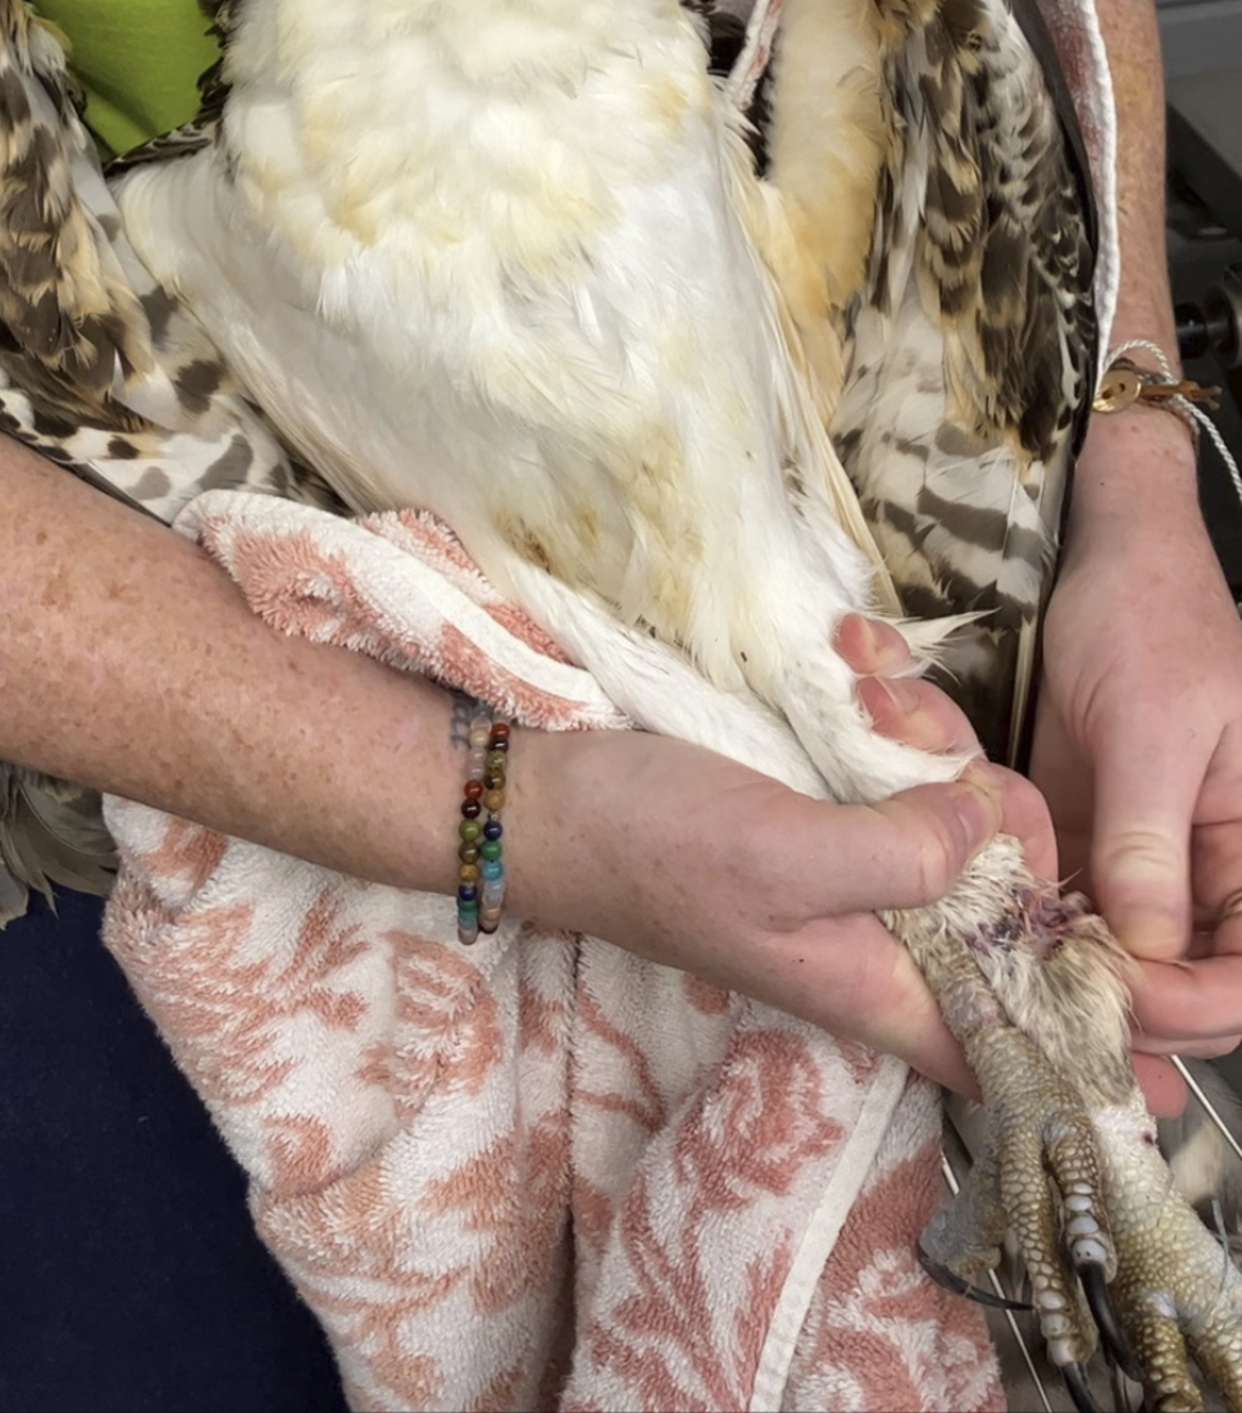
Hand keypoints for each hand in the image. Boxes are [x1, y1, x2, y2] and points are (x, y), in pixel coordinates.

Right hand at [516, 616, 1054, 1098]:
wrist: (546, 792)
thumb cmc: (653, 845)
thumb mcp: (781, 858)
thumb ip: (900, 857)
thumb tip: (990, 834)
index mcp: (880, 986)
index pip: (1015, 1041)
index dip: (1094, 1033)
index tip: (1156, 986)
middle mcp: (882, 936)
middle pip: (1006, 896)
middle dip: (997, 810)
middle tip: (926, 737)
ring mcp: (854, 866)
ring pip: (959, 816)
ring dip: (932, 740)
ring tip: (864, 680)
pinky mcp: (826, 807)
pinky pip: (900, 768)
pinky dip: (891, 714)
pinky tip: (853, 663)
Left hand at [1033, 411, 1241, 1113]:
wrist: (1112, 559)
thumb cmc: (1150, 624)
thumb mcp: (1152, 726)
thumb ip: (1148, 836)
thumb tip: (1148, 948)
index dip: (1191, 1009)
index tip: (1119, 999)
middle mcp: (1205, 870)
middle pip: (1184, 987)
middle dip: (1126, 1016)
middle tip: (1048, 1010)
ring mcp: (1142, 859)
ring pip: (1118, 961)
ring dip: (1068, 982)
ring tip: (1011, 991)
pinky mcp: (1084, 837)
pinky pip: (1066, 908)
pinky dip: (1032, 930)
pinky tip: (989, 936)